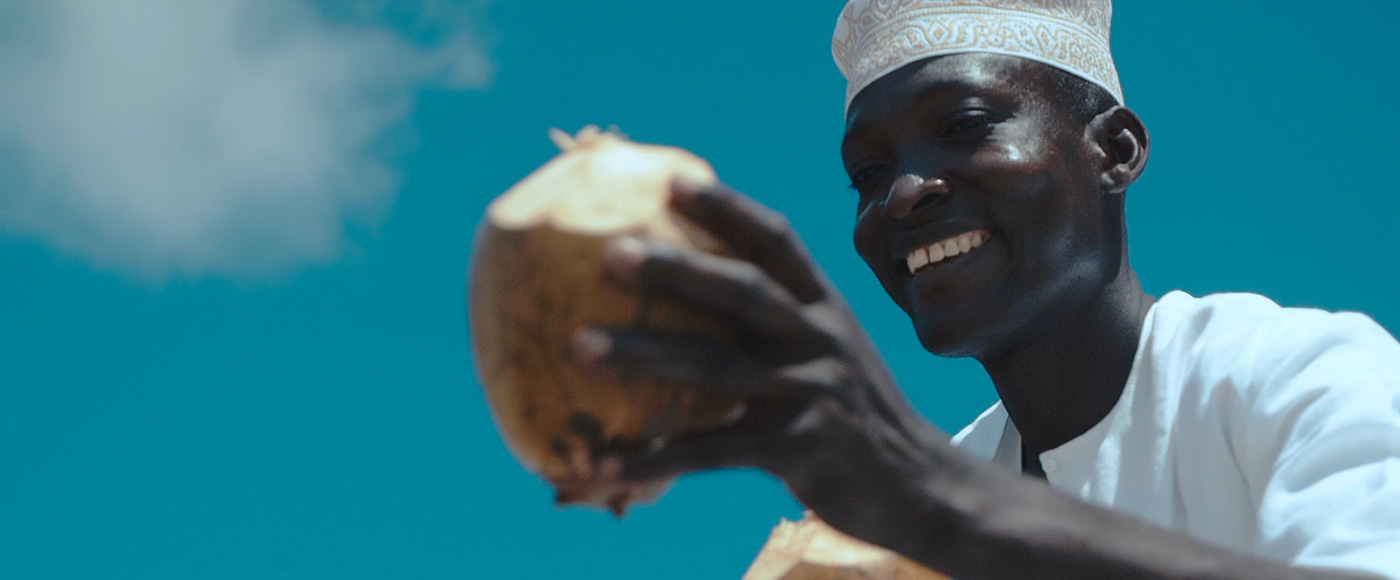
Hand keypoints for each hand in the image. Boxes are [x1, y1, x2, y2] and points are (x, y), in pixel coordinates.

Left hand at [573, 179, 958, 537]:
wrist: (919, 485)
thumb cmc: (852, 413)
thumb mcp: (827, 354)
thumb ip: (775, 327)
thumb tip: (686, 305)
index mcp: (824, 307)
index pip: (776, 241)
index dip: (726, 208)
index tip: (671, 181)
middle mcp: (820, 339)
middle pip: (743, 291)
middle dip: (675, 268)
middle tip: (610, 251)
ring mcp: (812, 392)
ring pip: (716, 366)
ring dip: (643, 355)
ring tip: (580, 346)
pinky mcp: (799, 449)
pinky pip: (713, 450)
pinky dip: (655, 458)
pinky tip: (603, 464)